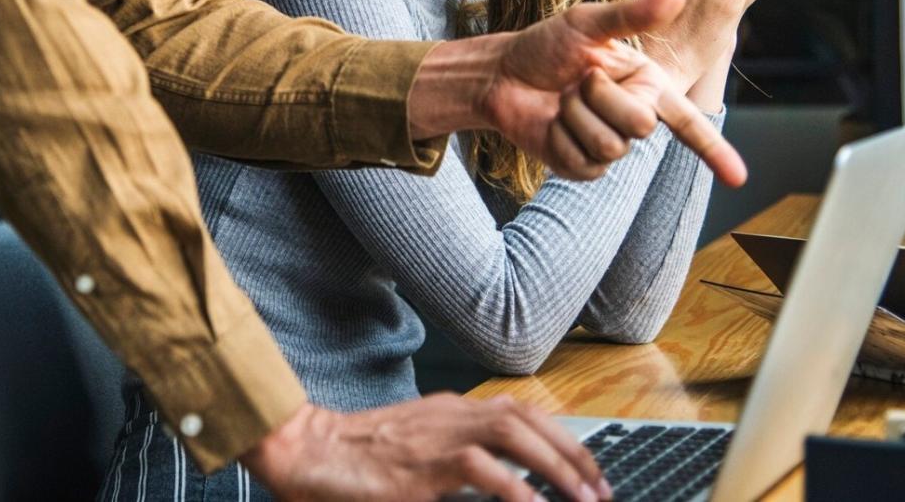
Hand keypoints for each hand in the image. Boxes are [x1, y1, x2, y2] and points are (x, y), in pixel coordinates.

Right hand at [241, 396, 612, 501]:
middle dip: (572, 453)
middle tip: (600, 490)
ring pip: (513, 434)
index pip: (520, 411)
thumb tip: (499, 481)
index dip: (560, 438)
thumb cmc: (354, 458)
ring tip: (582, 500)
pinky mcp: (423, 465)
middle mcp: (450, 414)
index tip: (587, 470)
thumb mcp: (414, 452)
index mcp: (449, 410)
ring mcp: (437, 435)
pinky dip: (516, 490)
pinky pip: (481, 470)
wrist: (305, 450)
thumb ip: (454, 461)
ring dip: (555, 467)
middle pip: (527, 418)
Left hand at [409, 0, 746, 187]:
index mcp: (646, 84)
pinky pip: (583, 162)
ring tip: (562, 99)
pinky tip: (551, 123)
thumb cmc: (545, 45)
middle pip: (640, 124)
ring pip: (610, 145)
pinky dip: (560, 137)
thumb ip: (632, 14)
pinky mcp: (581, 166)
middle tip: (579, 79)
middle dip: (600, 96)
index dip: (714, 150)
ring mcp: (607, 145)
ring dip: (576, 116)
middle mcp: (633, 116)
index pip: (688, 121)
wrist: (502, 74)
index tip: (739, 178)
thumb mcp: (587, 23)